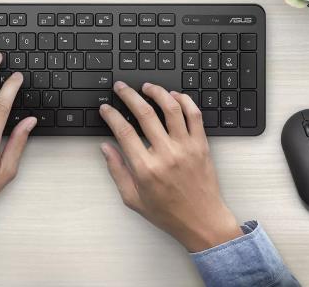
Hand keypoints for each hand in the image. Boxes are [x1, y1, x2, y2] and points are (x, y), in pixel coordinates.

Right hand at [99, 81, 241, 251]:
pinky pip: (194, 115)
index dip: (112, 115)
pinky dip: (184, 101)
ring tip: (147, 86)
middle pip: (145, 113)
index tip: (105, 109)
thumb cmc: (167, 213)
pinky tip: (174, 96)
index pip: (124, 132)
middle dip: (129, 96)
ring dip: (157, 92)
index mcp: (146, 169)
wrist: (202, 221)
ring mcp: (186, 147)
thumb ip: (117, 171)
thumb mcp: (133, 198)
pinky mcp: (201, 145)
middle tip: (121, 88)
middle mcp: (166, 154)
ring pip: (171, 108)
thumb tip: (105, 147)